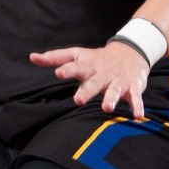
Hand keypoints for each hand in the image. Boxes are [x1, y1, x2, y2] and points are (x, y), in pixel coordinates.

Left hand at [31, 42, 152, 118]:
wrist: (131, 52)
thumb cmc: (97, 58)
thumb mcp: (77, 54)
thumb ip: (55, 58)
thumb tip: (31, 57)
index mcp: (88, 65)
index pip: (75, 66)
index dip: (67, 69)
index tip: (58, 73)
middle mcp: (102, 73)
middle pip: (93, 82)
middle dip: (87, 91)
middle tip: (78, 100)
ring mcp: (118, 81)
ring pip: (114, 90)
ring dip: (111, 98)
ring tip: (106, 108)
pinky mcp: (132, 88)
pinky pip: (136, 98)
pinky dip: (137, 106)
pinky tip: (137, 116)